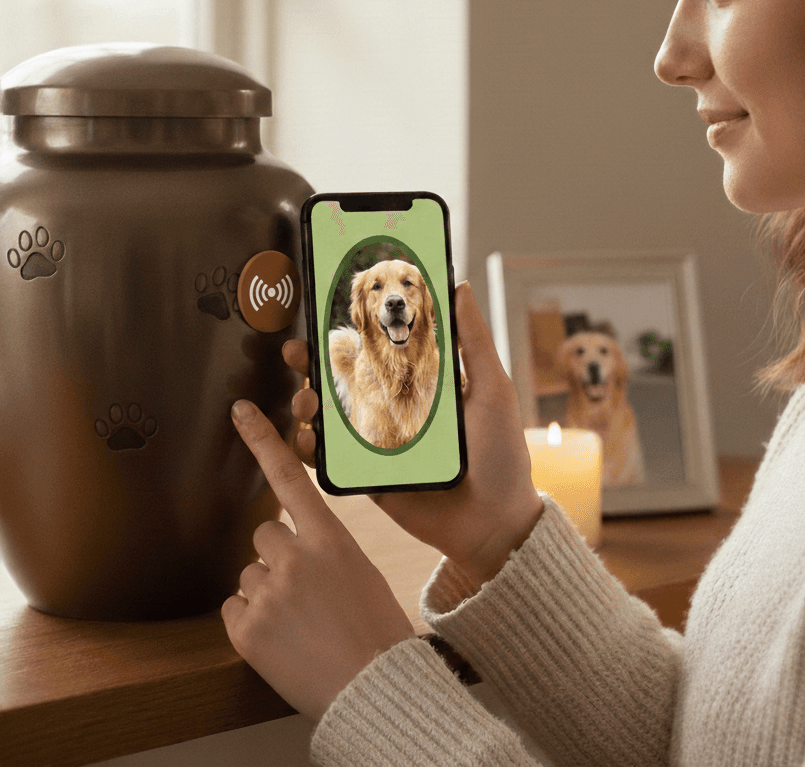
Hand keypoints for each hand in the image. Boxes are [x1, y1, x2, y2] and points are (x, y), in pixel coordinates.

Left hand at [222, 399, 414, 719]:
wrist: (372, 687)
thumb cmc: (376, 630)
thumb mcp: (361, 573)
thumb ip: (326, 550)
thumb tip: (295, 547)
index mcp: (331, 538)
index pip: (292, 478)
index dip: (263, 442)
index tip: (239, 412)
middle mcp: (295, 557)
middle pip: (264, 535)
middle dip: (276, 557)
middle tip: (304, 592)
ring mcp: (267, 592)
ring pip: (249, 574)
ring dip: (265, 593)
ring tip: (299, 622)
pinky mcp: (245, 629)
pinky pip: (234, 609)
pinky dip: (251, 623)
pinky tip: (281, 639)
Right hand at [287, 281, 542, 587]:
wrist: (494, 524)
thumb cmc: (501, 454)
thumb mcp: (491, 390)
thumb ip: (473, 342)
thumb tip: (459, 286)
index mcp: (423, 385)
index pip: (380, 349)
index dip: (352, 331)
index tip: (327, 309)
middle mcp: (396, 409)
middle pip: (344, 379)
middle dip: (314, 363)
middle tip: (297, 351)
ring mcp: (380, 444)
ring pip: (330, 416)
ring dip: (306, 402)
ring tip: (304, 398)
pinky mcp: (369, 477)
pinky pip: (331, 460)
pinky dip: (309, 448)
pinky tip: (305, 437)